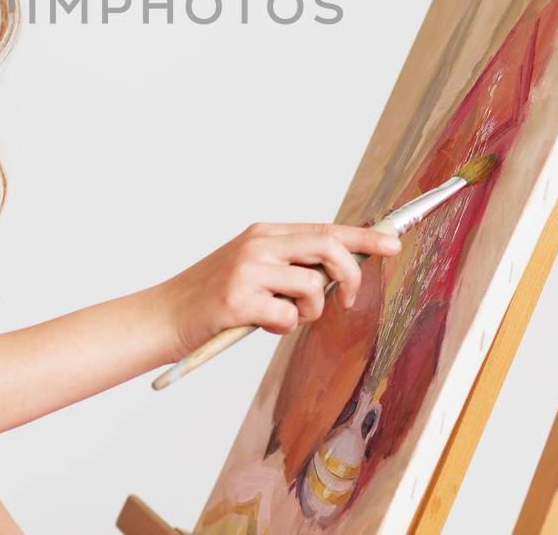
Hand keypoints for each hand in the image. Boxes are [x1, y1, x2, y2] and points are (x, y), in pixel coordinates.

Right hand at [149, 222, 403, 364]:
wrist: (164, 316)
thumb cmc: (213, 299)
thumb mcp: (252, 269)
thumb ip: (290, 266)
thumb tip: (339, 274)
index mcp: (264, 234)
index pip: (325, 229)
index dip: (363, 237)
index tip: (393, 243)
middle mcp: (258, 244)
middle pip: (328, 247)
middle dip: (351, 275)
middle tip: (349, 300)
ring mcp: (247, 270)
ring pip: (312, 287)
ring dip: (308, 313)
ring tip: (282, 319)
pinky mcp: (238, 299)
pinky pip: (288, 316)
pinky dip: (281, 328)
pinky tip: (259, 325)